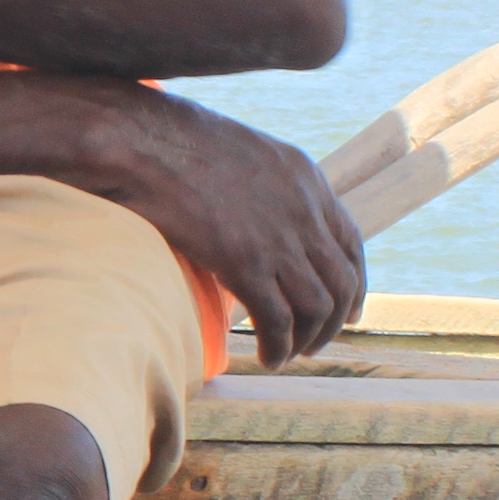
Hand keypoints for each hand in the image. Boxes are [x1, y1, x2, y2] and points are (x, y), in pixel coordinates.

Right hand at [68, 90, 365, 367]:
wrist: (143, 141)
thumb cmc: (173, 141)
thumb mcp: (242, 153)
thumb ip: (264, 186)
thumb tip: (256, 217)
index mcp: (306, 178)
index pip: (350, 241)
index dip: (355, 283)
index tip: (350, 310)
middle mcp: (304, 210)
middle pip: (341, 280)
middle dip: (335, 320)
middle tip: (316, 343)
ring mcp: (278, 238)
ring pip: (317, 306)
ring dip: (308, 338)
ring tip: (289, 354)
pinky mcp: (246, 263)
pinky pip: (278, 320)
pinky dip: (279, 346)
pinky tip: (268, 358)